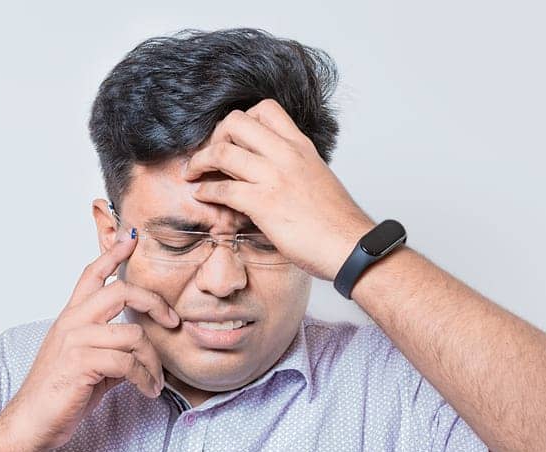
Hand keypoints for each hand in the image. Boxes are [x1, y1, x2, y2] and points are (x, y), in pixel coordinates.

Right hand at [0, 231, 181, 451]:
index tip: (131, 238)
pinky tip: (148, 391)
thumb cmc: (62, 394)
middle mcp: (72, 323)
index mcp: (72, 318)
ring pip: (132, 335)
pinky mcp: (80, 363)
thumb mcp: (91, 365)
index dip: (112, 254)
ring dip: (153, 363)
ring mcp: (74, 341)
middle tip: (173, 322)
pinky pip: (127, 363)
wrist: (34, 422)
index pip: (91, 275)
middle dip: (155, 303)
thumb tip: (141, 350)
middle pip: (120, 292)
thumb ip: (113, 349)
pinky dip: (145, 379)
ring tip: (156, 382)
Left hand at [181, 98, 376, 280]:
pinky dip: (206, 191)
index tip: (235, 139)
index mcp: (301, 147)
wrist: (352, 247)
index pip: (266, 109)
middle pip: (236, 122)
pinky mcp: (264, 204)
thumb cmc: (339, 223)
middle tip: (211, 154)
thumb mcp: (319, 179)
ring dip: (199, 161)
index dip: (243, 120)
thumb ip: (296, 168)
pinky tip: (202, 195)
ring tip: (193, 173)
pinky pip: (222, 188)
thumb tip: (276, 173)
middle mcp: (287, 155)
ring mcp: (274, 177)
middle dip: (215, 135)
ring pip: (222, 151)